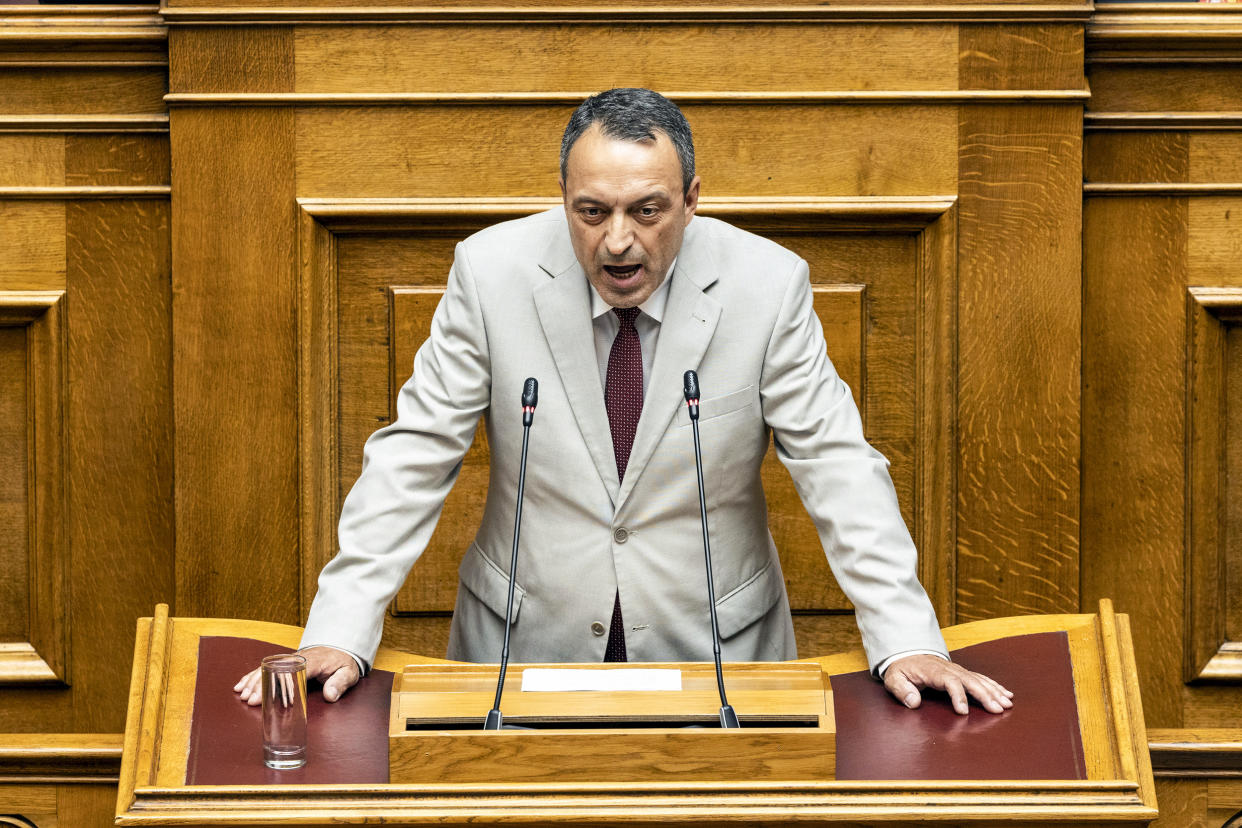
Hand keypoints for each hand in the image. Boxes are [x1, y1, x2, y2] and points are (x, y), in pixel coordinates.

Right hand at [232, 646, 360, 706]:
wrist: (340, 648)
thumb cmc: (343, 663)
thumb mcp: (348, 673)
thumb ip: (340, 684)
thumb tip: (330, 696)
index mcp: (313, 661)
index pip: (292, 673)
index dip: (279, 685)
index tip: (268, 696)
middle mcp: (297, 658)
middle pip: (275, 671)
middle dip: (261, 684)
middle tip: (250, 699)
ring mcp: (289, 659)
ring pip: (267, 668)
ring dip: (253, 681)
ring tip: (242, 694)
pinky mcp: (285, 662)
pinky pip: (267, 667)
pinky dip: (253, 675)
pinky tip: (241, 685)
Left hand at [882, 654, 1013, 714]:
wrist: (907, 654)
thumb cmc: (902, 670)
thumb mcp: (894, 679)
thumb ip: (901, 690)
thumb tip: (913, 702)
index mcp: (933, 671)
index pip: (949, 682)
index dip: (958, 696)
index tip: (963, 711)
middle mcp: (949, 669)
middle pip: (970, 681)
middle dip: (985, 695)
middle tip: (998, 709)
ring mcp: (958, 670)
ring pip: (979, 680)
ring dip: (994, 692)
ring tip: (1007, 704)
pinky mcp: (962, 673)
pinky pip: (981, 678)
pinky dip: (995, 686)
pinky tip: (1007, 694)